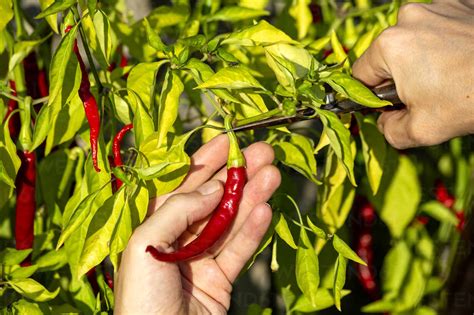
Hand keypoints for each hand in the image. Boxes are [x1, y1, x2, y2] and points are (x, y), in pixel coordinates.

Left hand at [114, 135, 280, 313]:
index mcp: (153, 224)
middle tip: (264, 153)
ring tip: (273, 175)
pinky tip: (266, 209)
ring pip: (231, 220)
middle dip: (238, 174)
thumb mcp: (146, 245)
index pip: (182, 183)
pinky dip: (253, 229)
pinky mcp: (220, 277)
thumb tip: (213, 187)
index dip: (205, 160)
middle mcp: (178, 236)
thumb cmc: (140, 299)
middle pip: (213, 197)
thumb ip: (178, 210)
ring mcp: (200, 256)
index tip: (229, 141)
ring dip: (252, 196)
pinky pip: (239, 249)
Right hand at [352, 0, 473, 148]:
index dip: (369, 95)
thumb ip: (388, 130)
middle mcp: (409, 18)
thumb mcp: (420, 131)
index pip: (360, 75)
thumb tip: (384, 121)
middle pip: (388, 56)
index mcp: (390, 45)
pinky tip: (462, 60)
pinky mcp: (461, 4)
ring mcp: (438, 6)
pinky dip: (445, 43)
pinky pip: (439, 28)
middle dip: (400, 76)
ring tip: (448, 76)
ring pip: (414, 40)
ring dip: (422, 58)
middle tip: (425, 95)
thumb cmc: (469, 100)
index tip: (387, 106)